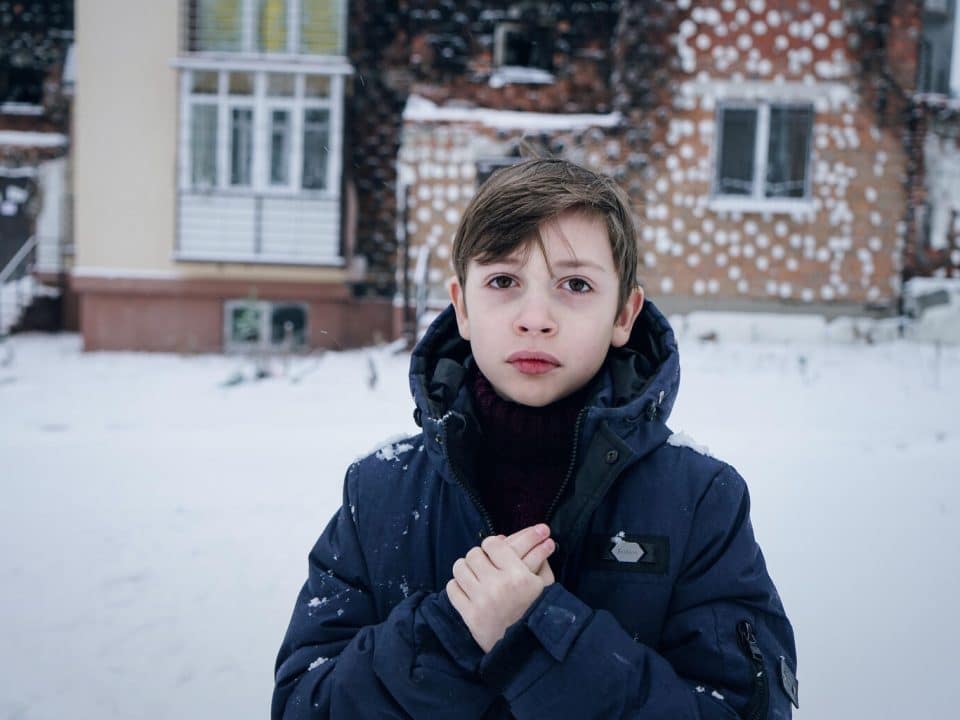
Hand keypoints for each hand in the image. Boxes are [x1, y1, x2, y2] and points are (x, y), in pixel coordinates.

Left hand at [447, 528, 555, 652]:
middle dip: (479, 556)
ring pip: (460, 568)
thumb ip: (541, 561)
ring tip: (474, 574)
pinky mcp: (469, 616)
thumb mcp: (546, 586)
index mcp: (518, 575)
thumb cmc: (539, 613)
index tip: (495, 551)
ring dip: (466, 568)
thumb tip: (540, 539)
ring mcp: (481, 601)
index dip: (493, 544)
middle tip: (484, 563)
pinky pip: (453, 589)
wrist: (529, 650)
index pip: (493, 544)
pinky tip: (467, 589)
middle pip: (474, 554)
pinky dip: (458, 586)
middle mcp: (497, 585)